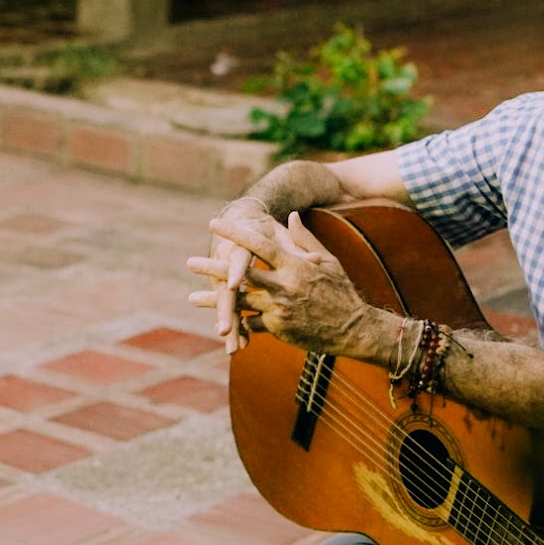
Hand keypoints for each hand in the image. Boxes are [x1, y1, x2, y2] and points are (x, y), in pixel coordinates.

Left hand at [190, 210, 374, 356]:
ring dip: (214, 301)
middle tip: (189, 262)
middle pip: (240, 274)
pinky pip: (252, 323)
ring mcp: (279, 308)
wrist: (353, 328)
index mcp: (293, 265)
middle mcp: (283, 285)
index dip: (234, 233)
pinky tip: (219, 320)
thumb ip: (303, 239)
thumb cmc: (341, 290)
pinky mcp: (278, 328)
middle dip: (213, 268)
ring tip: (191, 297)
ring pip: (239, 302)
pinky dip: (238, 321)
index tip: (214, 224)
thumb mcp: (327, 261)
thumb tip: (290, 216)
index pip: (257, 244)